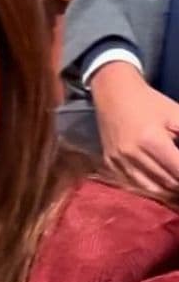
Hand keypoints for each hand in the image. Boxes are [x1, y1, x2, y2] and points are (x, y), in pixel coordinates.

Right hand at [91, 62, 178, 195]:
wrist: (113, 91)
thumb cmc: (148, 102)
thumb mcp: (177, 115)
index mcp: (151, 139)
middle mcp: (131, 153)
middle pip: (168, 183)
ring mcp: (118, 159)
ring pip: (152, 189)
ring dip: (170, 190)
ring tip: (177, 181)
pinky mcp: (110, 161)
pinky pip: (134, 184)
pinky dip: (151, 187)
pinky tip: (161, 182)